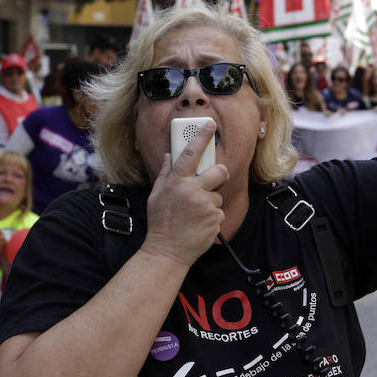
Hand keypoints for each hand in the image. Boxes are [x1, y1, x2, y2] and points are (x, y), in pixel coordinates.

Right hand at [142, 120, 228, 267]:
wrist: (167, 252)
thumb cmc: (161, 223)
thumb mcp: (157, 195)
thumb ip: (165, 174)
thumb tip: (169, 156)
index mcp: (176, 182)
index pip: (190, 153)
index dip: (201, 136)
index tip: (210, 124)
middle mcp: (192, 191)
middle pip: (219, 171)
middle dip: (218, 175)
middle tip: (211, 182)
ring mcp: (206, 206)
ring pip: (218, 195)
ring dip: (210, 203)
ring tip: (195, 214)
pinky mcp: (215, 220)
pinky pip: (219, 212)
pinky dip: (212, 218)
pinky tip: (199, 224)